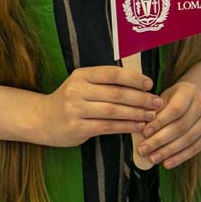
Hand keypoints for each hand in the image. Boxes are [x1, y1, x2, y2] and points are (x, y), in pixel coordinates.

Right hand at [37, 66, 163, 147]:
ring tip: (152, 115)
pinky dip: (126, 126)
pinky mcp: (77, 127)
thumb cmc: (70, 101)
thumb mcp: (82, 84)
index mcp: (81, 75)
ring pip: (114, 111)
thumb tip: (139, 85)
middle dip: (140, 98)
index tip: (150, 84)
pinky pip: (107, 126)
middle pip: (116, 93)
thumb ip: (104, 82)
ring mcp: (75, 109)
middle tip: (157, 102)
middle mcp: (77, 90)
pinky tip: (138, 126)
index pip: (112, 73)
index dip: (133, 78)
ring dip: (136, 113)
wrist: (43, 119)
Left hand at [136, 80, 200, 168]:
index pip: (175, 109)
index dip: (160, 122)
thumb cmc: (175, 97)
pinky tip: (167, 163)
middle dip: (160, 140)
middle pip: (181, 126)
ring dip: (168, 151)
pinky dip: (180, 157)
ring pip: (188, 139)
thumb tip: (142, 127)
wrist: (198, 96)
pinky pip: (196, 148)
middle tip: (143, 150)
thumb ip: (156, 110)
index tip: (144, 133)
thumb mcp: (165, 96)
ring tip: (153, 158)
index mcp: (189, 91)